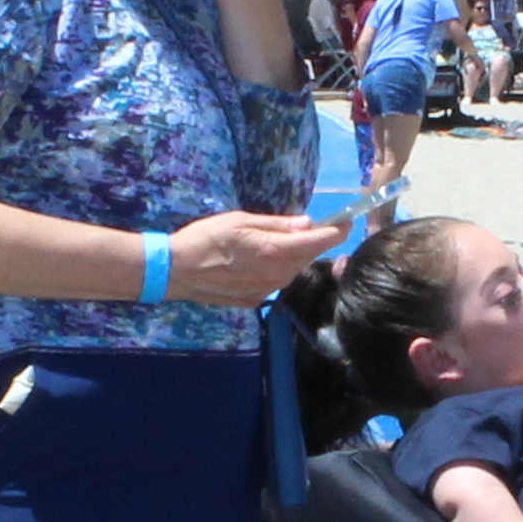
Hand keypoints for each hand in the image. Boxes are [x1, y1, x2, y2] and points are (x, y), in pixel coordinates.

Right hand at [164, 210, 341, 304]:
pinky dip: (273, 270)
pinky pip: (274, 282)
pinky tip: (253, 262)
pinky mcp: (255, 301)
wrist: (176, 271)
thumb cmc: (207, 238)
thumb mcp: (242, 221)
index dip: (338, 230)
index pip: (320, 241)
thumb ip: (277, 224)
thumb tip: (306, 223)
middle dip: (310, 241)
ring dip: (290, 256)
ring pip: (291, 271)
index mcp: (276, 251)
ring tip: (269, 243)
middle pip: (307, 257)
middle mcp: (278, 275)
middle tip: (301, 226)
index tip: (346, 221)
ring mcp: (267, 291)